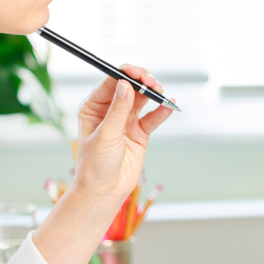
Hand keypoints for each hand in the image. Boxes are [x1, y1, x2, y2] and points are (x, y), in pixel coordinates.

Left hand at [71, 65, 173, 204]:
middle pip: (130, 88)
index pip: (111, 83)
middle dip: (142, 82)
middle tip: (151, 82)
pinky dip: (161, 112)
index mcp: (94, 107)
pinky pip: (152, 118)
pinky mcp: (140, 133)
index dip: (125, 74)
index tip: (137, 72)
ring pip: (142, 100)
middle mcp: (110, 111)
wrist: (104, 191)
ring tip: (160, 92)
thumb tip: (126, 85)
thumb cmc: (95, 165)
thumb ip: (118, 110)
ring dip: (152, 94)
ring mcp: (126, 122)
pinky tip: (168, 106)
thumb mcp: (106, 135)